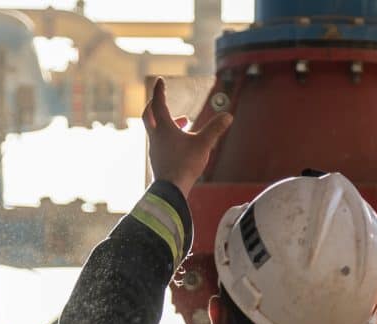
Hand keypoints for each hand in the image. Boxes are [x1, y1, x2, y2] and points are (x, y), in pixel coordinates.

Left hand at [142, 77, 232, 197]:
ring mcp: (154, 150)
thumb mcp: (203, 144)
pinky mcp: (157, 161)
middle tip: (161, 100)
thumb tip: (228, 116)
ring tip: (183, 123)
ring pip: (155, 130)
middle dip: (155, 105)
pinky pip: (160, 143)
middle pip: (149, 115)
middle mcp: (155, 137)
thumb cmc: (185, 165)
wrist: (171, 190)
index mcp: (164, 129)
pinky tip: (181, 144)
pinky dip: (168, 136)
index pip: (158, 104)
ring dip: (166, 123)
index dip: (159, 91)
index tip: (160, 81)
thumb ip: (215, 129)